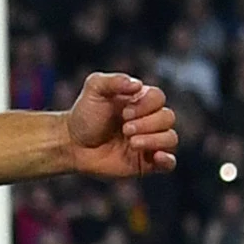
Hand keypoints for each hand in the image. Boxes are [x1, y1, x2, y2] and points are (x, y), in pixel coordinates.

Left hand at [63, 72, 177, 178]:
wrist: (73, 144)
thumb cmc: (85, 115)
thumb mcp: (94, 89)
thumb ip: (113, 80)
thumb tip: (138, 85)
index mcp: (141, 100)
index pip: (158, 98)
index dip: (145, 105)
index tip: (123, 112)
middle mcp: (150, 120)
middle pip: (168, 117)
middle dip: (147, 123)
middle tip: (125, 129)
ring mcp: (150, 142)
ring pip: (170, 138)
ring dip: (153, 140)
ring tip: (131, 142)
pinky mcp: (146, 163)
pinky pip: (169, 163)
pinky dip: (168, 159)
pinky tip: (156, 157)